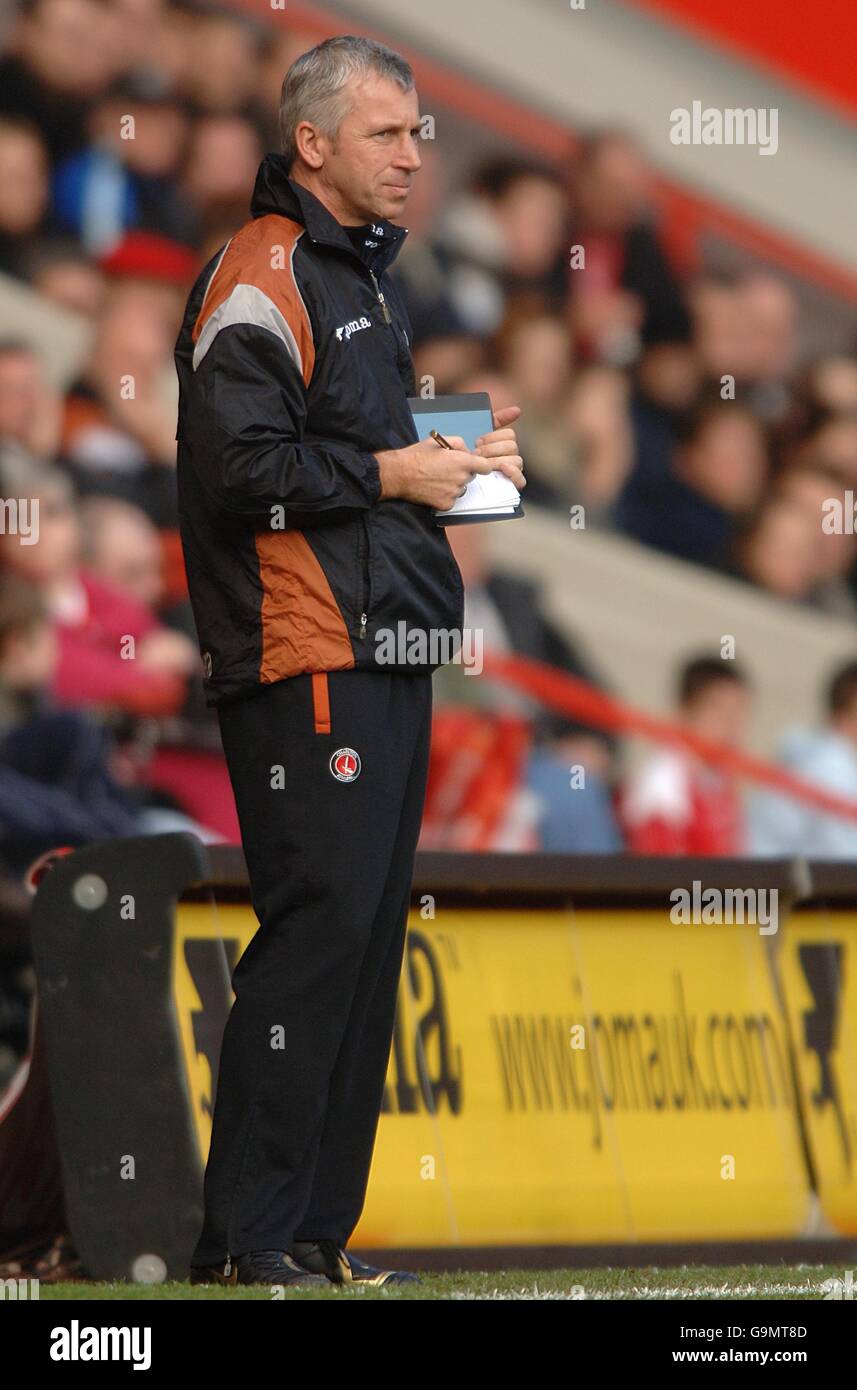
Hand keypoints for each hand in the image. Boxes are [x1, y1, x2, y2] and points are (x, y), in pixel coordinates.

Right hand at [374, 435, 496, 510]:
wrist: (398, 474)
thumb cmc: (416, 456)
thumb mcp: (437, 441)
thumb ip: (458, 443)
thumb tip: (466, 451)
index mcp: (461, 462)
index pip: (485, 467)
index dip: (481, 466)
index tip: (476, 466)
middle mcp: (461, 478)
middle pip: (470, 478)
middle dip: (462, 473)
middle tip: (445, 470)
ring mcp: (454, 493)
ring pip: (460, 489)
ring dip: (453, 485)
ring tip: (436, 479)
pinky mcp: (445, 504)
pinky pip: (451, 500)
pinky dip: (444, 496)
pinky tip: (433, 489)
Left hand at [474, 405, 524, 492]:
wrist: (457, 476)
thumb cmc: (469, 455)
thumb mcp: (478, 433)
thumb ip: (496, 419)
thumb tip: (517, 410)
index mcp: (504, 443)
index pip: (509, 434)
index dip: (492, 437)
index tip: (477, 441)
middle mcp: (511, 456)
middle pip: (512, 446)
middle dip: (491, 449)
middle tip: (476, 454)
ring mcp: (513, 471)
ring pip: (517, 460)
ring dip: (497, 461)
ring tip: (483, 464)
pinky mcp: (512, 486)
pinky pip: (520, 480)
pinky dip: (513, 474)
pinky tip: (502, 469)